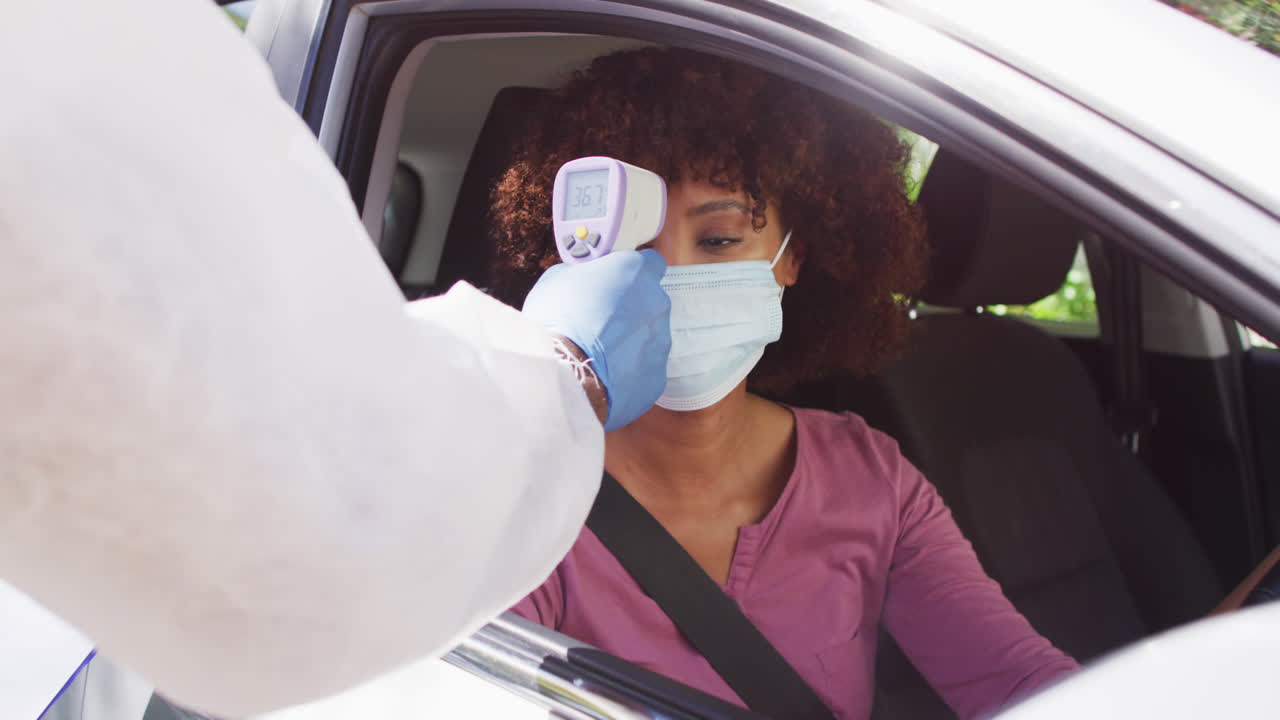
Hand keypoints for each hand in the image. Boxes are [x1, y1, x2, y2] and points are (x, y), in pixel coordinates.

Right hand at [523, 250, 670, 430]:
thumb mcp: (558, 278)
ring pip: (649, 337)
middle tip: (601, 321)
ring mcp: (661, 341)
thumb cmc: (557, 319)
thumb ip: (584, 274)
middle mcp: (656, 302)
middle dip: (630, 309)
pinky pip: (645, 369)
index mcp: (636, 271)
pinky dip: (628, 371)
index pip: (650, 263)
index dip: (632, 274)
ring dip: (630, 341)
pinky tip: (605, 375)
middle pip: (650, 302)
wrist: (563, 372)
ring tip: (598, 353)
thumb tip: (585, 281)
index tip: (616, 283)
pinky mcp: (657, 375)